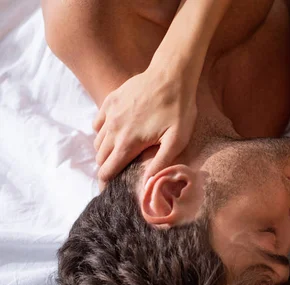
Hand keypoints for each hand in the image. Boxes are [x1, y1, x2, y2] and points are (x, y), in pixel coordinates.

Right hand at [93, 67, 196, 184]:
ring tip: (121, 154)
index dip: (107, 183)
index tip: (111, 190)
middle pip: (100, 158)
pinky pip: (97, 123)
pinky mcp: (110, 101)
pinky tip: (117, 132)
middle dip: (107, 167)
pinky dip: (103, 132)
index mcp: (128, 143)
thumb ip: (160, 164)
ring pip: (98, 141)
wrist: (171, 76)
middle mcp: (113, 130)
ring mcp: (109, 114)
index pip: (107, 171)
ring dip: (106, 151)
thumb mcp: (177, 140)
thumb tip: (147, 184)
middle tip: (120, 171)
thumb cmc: (178, 109)